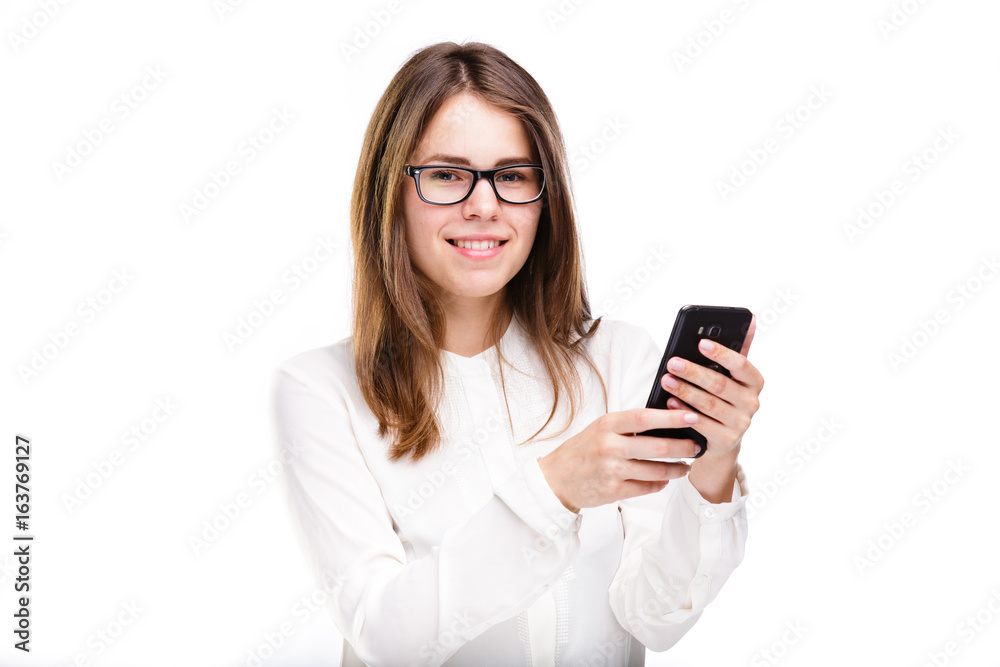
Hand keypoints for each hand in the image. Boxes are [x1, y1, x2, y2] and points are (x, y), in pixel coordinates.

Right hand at [537, 408, 703, 512]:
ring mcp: (612, 470)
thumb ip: (627, 426)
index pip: (645, 417)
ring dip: (676, 469)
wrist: (556, 479)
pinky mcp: (613, 491)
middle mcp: (609, 446)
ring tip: (685, 466)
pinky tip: (666, 479)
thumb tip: (665, 422)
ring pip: (656, 471)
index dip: (671, 418)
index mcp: (607, 424)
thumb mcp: (600, 429)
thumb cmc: (582, 450)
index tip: (692, 417)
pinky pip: (647, 488)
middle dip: (683, 447)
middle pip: (657, 446)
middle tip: (696, 446)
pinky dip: (660, 484)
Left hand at [659, 315, 763, 458]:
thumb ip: (737, 348)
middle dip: (694, 372)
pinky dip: (684, 412)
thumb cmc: (722, 397)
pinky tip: (670, 403)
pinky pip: (701, 424)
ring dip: (685, 391)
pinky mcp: (726, 440)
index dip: (721, 353)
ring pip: (709, 404)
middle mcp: (752, 403)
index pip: (741, 364)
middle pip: (720, 384)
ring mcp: (740, 424)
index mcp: (754, 382)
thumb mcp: (731, 375)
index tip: (701, 342)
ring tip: (666, 380)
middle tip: (672, 362)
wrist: (721, 439)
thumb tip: (749, 318)